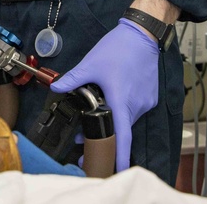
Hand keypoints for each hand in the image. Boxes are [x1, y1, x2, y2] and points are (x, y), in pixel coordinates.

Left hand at [50, 18, 158, 171]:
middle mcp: (137, 105)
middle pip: (121, 129)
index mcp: (122, 100)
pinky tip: (112, 100)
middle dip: (104, 137)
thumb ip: (72, 79)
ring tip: (95, 118)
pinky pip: (135, 109)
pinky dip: (123, 110)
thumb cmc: (119, 48)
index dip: (119, 155)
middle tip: (85, 141)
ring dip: (114, 122)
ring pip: (128, 119)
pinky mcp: (150, 96)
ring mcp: (146, 101)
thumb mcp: (90, 64)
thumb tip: (56, 88)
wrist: (141, 35)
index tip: (116, 170)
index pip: (122, 136)